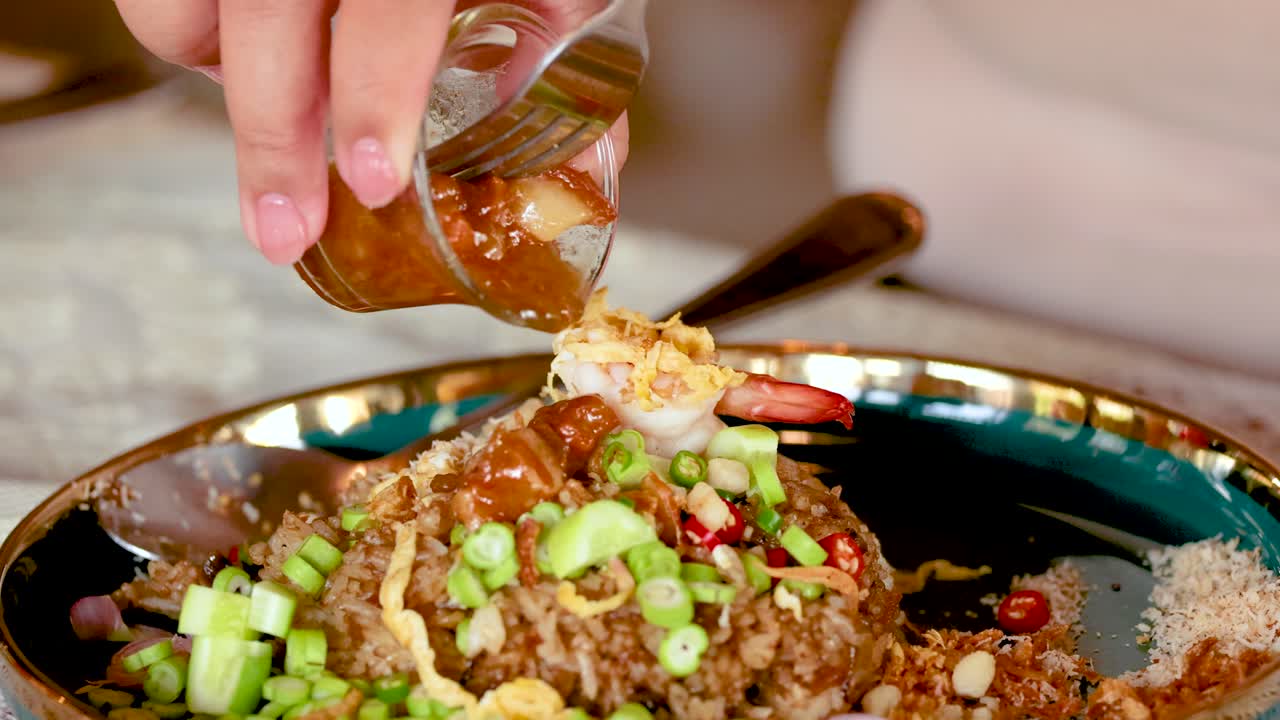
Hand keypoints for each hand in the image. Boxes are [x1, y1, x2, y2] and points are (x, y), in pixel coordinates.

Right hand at [113, 0, 629, 264]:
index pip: (392, 5)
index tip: (374, 180)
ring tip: (278, 117)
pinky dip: (193, 38)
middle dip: (271, 138)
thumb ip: (560, 42)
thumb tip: (582, 168)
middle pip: (264, 15)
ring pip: (175, 7)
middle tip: (288, 227)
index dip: (378, 93)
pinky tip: (245, 55)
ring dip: (218, 81)